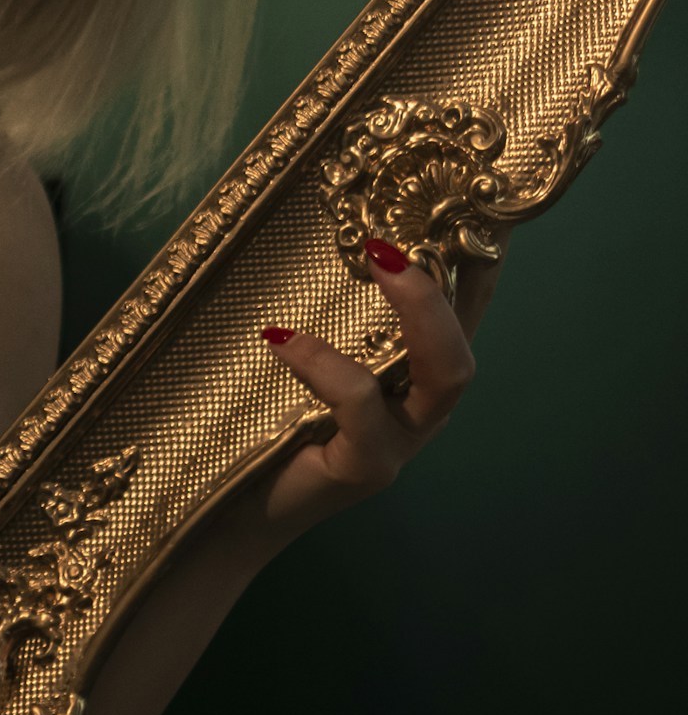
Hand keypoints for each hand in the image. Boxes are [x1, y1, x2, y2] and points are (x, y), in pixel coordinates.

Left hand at [242, 238, 500, 548]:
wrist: (234, 514)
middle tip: (406, 230)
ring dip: (419, 309)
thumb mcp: (299, 357)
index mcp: (411, 375)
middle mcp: (419, 407)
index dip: (479, 261)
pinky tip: (282, 338)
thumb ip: (316, 307)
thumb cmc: (267, 424)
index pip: (463, 311)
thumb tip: (310, 227)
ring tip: (379, 258)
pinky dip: (326, 364)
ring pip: (445, 376)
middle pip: (467, 342)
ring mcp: (400, 441)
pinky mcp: (365, 468)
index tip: (479, 200)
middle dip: (449, 281)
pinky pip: (362, 407)